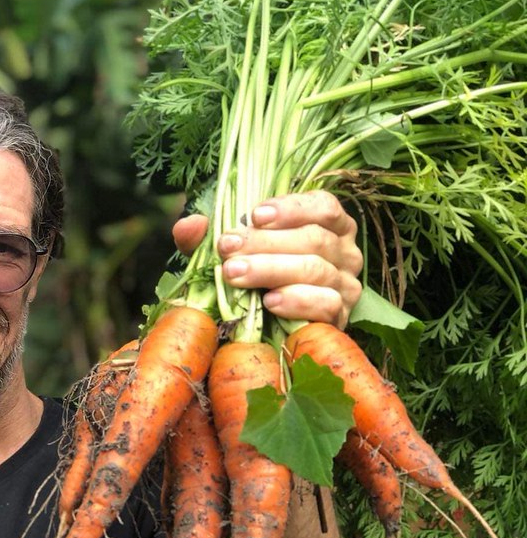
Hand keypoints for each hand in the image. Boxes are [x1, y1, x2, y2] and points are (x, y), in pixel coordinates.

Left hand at [173, 191, 362, 328]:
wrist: (274, 331)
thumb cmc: (256, 279)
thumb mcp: (231, 254)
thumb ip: (209, 238)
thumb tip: (189, 226)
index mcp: (329, 225)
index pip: (323, 206)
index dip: (291, 208)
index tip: (254, 216)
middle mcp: (346, 252)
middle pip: (314, 238)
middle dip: (266, 242)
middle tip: (228, 248)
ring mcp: (347, 285)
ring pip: (316, 269)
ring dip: (272, 269)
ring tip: (236, 274)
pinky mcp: (341, 316)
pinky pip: (326, 304)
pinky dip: (296, 300)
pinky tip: (270, 301)